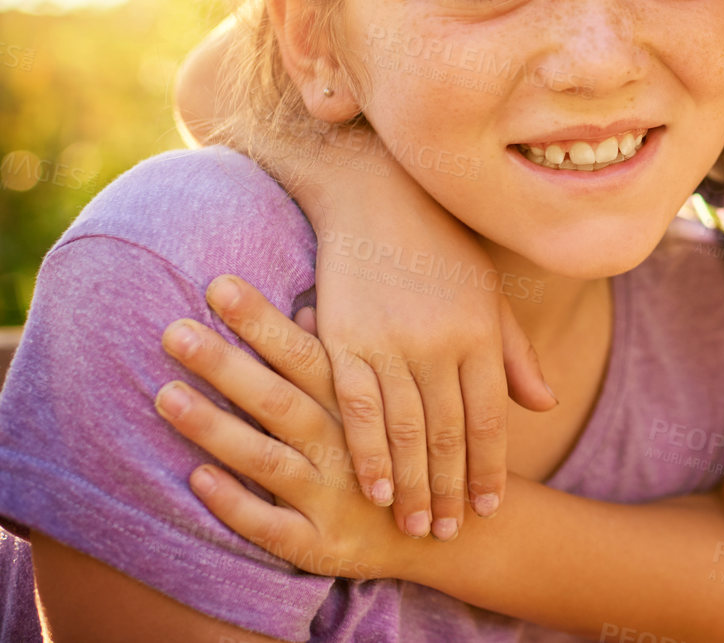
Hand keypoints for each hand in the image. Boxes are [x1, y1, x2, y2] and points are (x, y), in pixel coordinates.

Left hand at [153, 277, 419, 581]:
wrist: (450, 533)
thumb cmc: (405, 455)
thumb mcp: (392, 401)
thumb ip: (343, 359)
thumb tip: (305, 308)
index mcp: (360, 404)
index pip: (303, 353)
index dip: (261, 321)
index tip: (219, 285)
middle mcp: (347, 445)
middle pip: (280, 401)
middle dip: (226, 366)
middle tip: (173, 332)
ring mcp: (333, 496)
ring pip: (269, 460)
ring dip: (216, 429)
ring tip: (166, 395)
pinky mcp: (322, 544)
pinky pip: (271, 527)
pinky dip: (236, 503)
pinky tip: (198, 477)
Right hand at [306, 150, 556, 541]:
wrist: (377, 195)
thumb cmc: (442, 246)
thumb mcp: (489, 293)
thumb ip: (515, 353)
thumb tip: (545, 405)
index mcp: (481, 332)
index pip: (492, 418)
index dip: (490, 468)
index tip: (490, 508)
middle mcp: (441, 343)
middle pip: (449, 434)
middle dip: (453, 490)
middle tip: (453, 535)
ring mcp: (392, 342)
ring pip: (406, 431)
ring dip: (414, 486)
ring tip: (418, 527)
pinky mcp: (345, 339)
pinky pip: (357, 408)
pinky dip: (368, 454)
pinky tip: (375, 489)